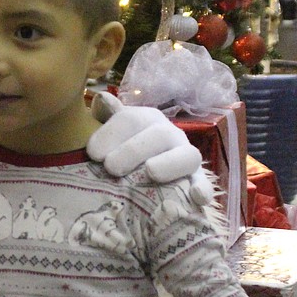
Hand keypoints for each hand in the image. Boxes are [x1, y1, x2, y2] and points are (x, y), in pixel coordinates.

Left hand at [87, 92, 213, 203]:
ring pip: (186, 155)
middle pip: (158, 135)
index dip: (111, 134)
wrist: (141, 171)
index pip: (131, 119)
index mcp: (145, 120)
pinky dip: (202, 188)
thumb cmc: (119, 150)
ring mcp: (184, 156)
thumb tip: (101, 98)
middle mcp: (168, 134)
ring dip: (169, 163)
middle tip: (111, 168)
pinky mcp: (197, 179)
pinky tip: (197, 198)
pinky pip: (203, 182)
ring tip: (150, 172)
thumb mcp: (111, 132)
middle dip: (133, 150)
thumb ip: (105, 116)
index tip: (93, 154)